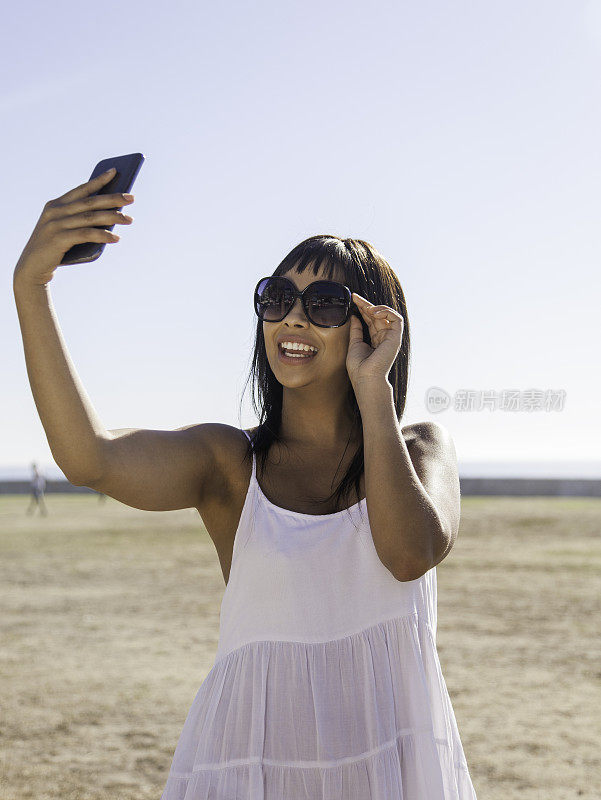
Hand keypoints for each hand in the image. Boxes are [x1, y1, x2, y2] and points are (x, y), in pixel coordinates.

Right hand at [13, 168, 134, 288]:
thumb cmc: (53, 249)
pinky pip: (86, 234)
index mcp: (55, 205)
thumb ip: (80, 221)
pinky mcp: (58, 239)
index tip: (114, 172)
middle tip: (131, 198)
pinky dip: (103, 235)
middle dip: (112, 198)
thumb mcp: (65, 230)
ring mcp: (56, 224)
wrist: (31, 268)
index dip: (98, 180)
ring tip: (129, 219)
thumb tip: (110, 217)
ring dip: (112, 217)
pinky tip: (116, 238)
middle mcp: (55, 211)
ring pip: (90, 217)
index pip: (81, 190)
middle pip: (89, 202)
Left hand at [346, 292, 403, 391]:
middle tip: (355, 297)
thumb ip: (356, 330)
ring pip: (388, 314)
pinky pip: (396, 319)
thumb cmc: (359, 367)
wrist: (365, 378)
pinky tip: (374, 312)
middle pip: (378, 315)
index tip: (353, 299)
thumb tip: (354, 316)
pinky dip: (386, 312)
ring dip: (377, 307)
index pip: (371, 319)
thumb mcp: (354, 344)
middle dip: (366, 304)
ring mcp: (391, 337)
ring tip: (365, 307)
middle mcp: (384, 337)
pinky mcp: (396, 338)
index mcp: (375, 339)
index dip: (363, 308)